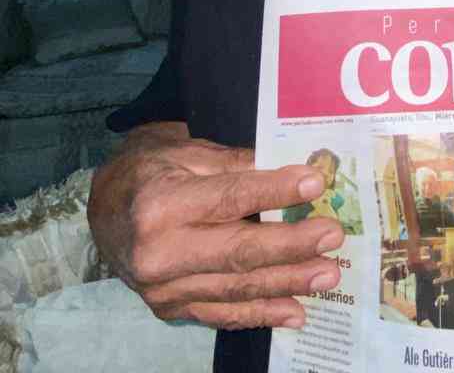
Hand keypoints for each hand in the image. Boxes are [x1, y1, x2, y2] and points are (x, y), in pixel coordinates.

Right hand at [87, 122, 344, 329]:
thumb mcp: (190, 153)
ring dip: (287, 283)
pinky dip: (261, 315)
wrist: (108, 209)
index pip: (228, 198)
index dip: (275, 191)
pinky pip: (222, 315)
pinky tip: (297, 311)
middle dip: (291, 245)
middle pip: (237, 251)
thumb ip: (238, 164)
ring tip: (328, 274)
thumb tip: (297, 170)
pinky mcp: (170, 310)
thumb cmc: (155, 170)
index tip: (315, 183)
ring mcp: (162, 289)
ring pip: (235, 288)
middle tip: (332, 237)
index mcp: (160, 204)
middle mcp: (157, 252)